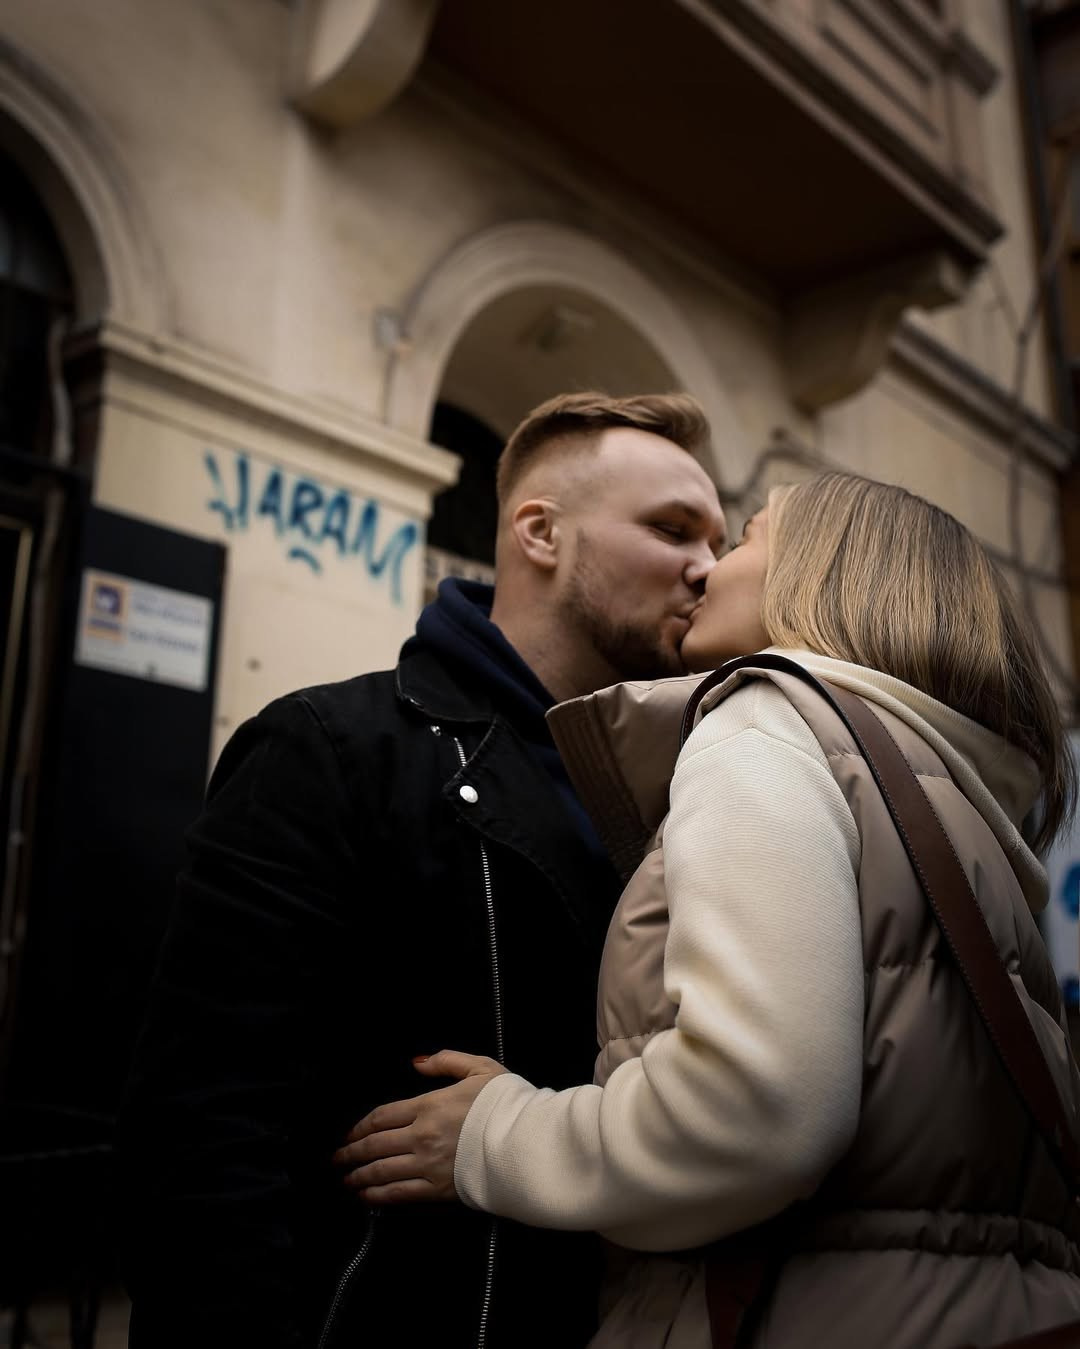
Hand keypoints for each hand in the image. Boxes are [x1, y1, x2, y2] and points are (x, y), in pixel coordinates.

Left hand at [334, 1050, 506, 1203]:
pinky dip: (379, 1196)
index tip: (348, 1134)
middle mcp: (421, 1136)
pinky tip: (368, 1197)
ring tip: (346, 1180)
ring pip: (382, 1171)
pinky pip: (400, 1194)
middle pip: (375, 1145)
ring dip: (359, 1176)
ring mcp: (428, 1164)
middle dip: (351, 1153)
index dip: (360, 1127)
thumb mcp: (481, 1068)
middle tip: (337, 1160)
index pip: (382, 1116)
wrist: (528, 1144)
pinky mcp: (438, 1189)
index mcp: (429, 1105)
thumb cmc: (508, 1105)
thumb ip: (446, 1061)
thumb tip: (416, 1063)